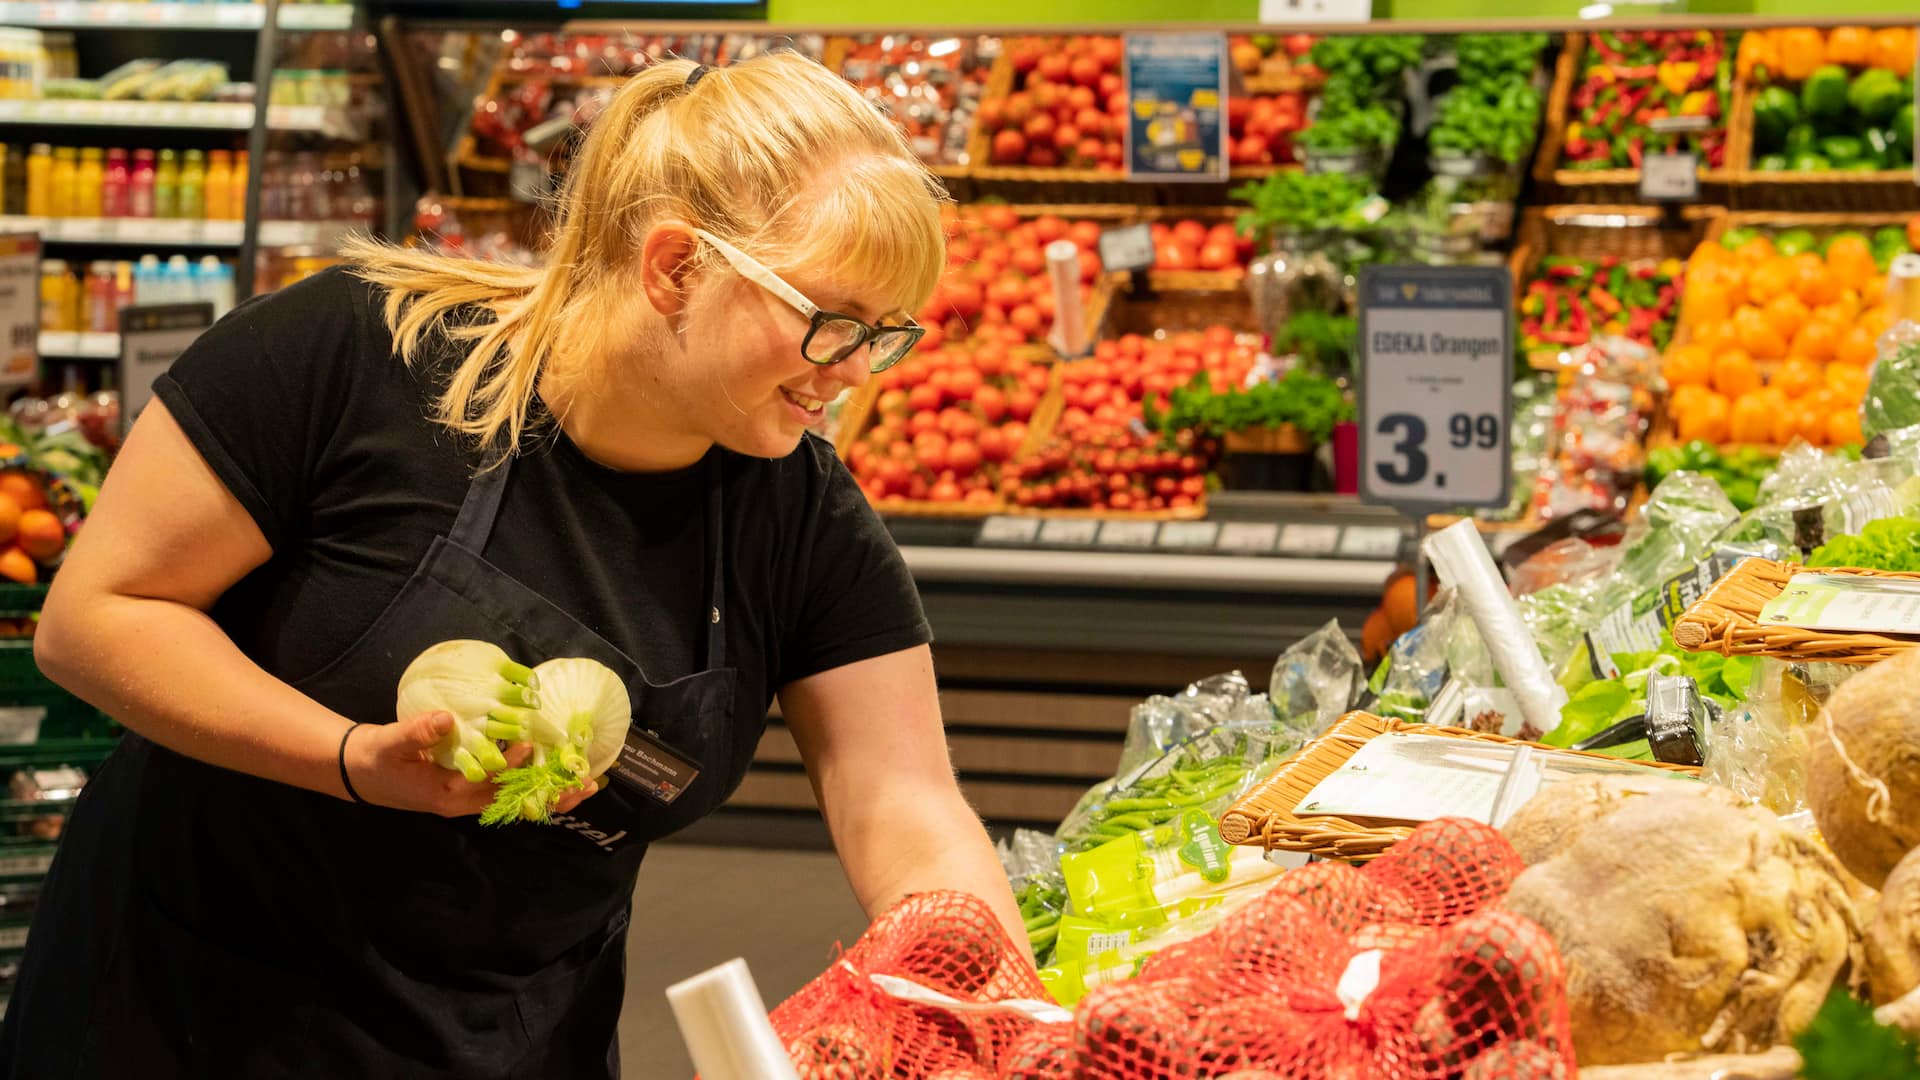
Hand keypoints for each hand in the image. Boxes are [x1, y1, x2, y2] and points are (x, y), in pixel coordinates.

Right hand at [343, 713, 601, 817]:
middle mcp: (463, 802)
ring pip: (517, 801)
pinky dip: (535, 785)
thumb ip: (417, 733)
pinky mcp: (472, 790)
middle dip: (550, 794)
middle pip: (514, 802)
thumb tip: (446, 718)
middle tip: (586, 783)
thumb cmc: (378, 759)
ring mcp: (469, 799)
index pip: (488, 784)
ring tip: (586, 785)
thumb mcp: (391, 744)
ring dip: (551, 794)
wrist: (362, 771)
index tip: (533, 746)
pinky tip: (558, 776)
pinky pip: (510, 792)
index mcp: (447, 795)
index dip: (512, 767)